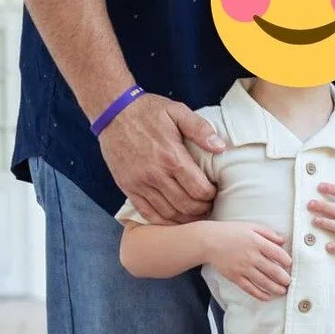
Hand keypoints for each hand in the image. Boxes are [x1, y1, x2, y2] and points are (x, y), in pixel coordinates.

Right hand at [100, 94, 224, 223]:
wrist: (113, 113)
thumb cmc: (147, 111)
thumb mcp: (177, 111)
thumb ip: (200, 129)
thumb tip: (221, 147)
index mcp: (172, 157)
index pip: (199, 190)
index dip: (211, 195)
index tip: (214, 191)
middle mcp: (155, 175)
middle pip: (186, 206)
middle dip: (202, 209)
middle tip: (208, 205)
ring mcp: (140, 184)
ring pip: (168, 214)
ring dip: (185, 219)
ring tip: (195, 213)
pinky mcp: (128, 188)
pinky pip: (147, 214)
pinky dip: (163, 222)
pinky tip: (174, 219)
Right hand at [203, 222, 291, 299]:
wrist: (209, 241)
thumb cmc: (231, 232)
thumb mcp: (251, 226)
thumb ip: (268, 233)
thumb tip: (283, 241)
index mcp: (257, 242)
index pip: (277, 253)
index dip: (286, 260)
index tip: (290, 264)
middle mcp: (251, 256)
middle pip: (272, 270)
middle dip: (284, 278)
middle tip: (289, 281)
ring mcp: (243, 268)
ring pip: (263, 282)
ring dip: (275, 288)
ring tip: (283, 291)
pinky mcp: (235, 277)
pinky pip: (250, 288)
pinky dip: (260, 294)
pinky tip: (267, 297)